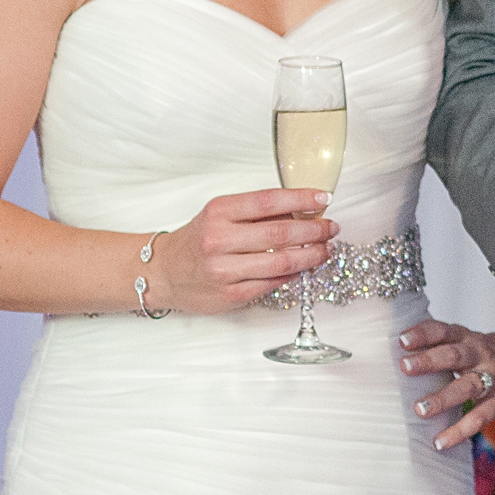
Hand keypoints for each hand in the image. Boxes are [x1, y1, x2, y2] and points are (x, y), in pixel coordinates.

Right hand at [147, 188, 338, 312]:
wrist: (162, 272)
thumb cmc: (198, 239)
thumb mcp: (221, 214)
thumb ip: (257, 212)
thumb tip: (304, 209)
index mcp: (219, 212)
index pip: (269, 201)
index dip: (302, 199)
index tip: (324, 198)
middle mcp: (219, 240)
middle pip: (281, 233)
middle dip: (315, 230)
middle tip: (331, 228)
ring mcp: (224, 270)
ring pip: (282, 262)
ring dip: (312, 255)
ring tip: (326, 249)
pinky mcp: (230, 295)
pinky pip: (273, 283)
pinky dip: (294, 274)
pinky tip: (305, 267)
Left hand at [401, 318, 494, 449]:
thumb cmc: (491, 355)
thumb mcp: (470, 342)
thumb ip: (442, 345)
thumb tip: (398, 352)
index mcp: (469, 339)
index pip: (445, 331)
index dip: (424, 333)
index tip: (402, 339)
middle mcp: (481, 355)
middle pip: (455, 355)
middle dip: (430, 360)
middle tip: (405, 367)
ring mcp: (493, 378)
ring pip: (467, 386)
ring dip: (443, 397)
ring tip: (420, 409)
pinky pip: (480, 417)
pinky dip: (459, 430)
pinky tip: (440, 442)